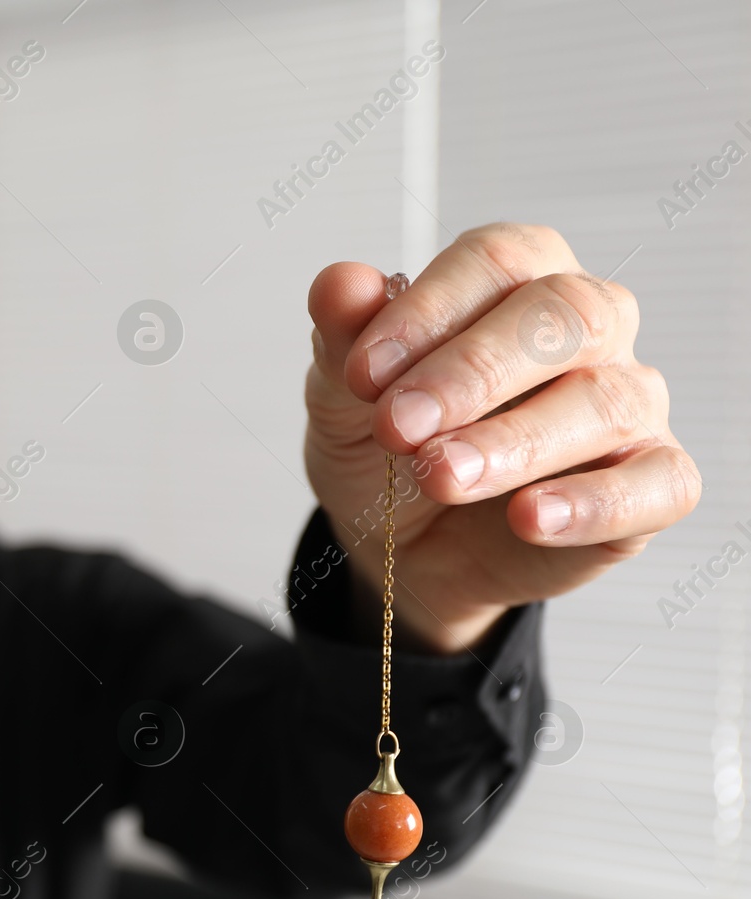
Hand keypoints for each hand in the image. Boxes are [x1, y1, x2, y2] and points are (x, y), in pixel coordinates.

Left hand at [304, 224, 699, 653]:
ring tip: (440, 476)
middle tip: (398, 427)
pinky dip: (592, 503)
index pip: (497, 259)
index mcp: (519, 277)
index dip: (430, 310)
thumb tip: (340, 283)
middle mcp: (592, 327)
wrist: (406, 545)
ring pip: (605, 403)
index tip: (363, 374)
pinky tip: (529, 517)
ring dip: (515, 443)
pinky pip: (654, 484)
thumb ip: (344, 338)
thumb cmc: (391, 445)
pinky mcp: (653, 483)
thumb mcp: (345, 396)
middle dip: (474, 371)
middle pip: (567, 315)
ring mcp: (630, 403)